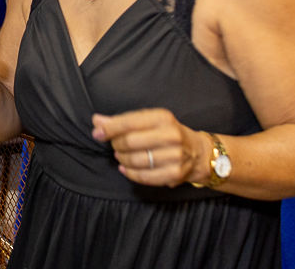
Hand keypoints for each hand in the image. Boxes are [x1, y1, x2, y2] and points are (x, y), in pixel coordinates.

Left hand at [91, 109, 209, 186]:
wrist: (198, 152)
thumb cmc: (166, 133)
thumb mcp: (148, 121)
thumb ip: (121, 121)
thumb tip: (97, 121)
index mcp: (162, 117)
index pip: (129, 122)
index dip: (109, 129)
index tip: (97, 134)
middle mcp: (171, 135)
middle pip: (130, 142)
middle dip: (116, 145)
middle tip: (115, 146)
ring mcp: (175, 156)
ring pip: (135, 160)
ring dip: (122, 159)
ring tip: (121, 156)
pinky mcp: (175, 174)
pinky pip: (143, 177)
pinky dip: (129, 173)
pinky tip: (125, 168)